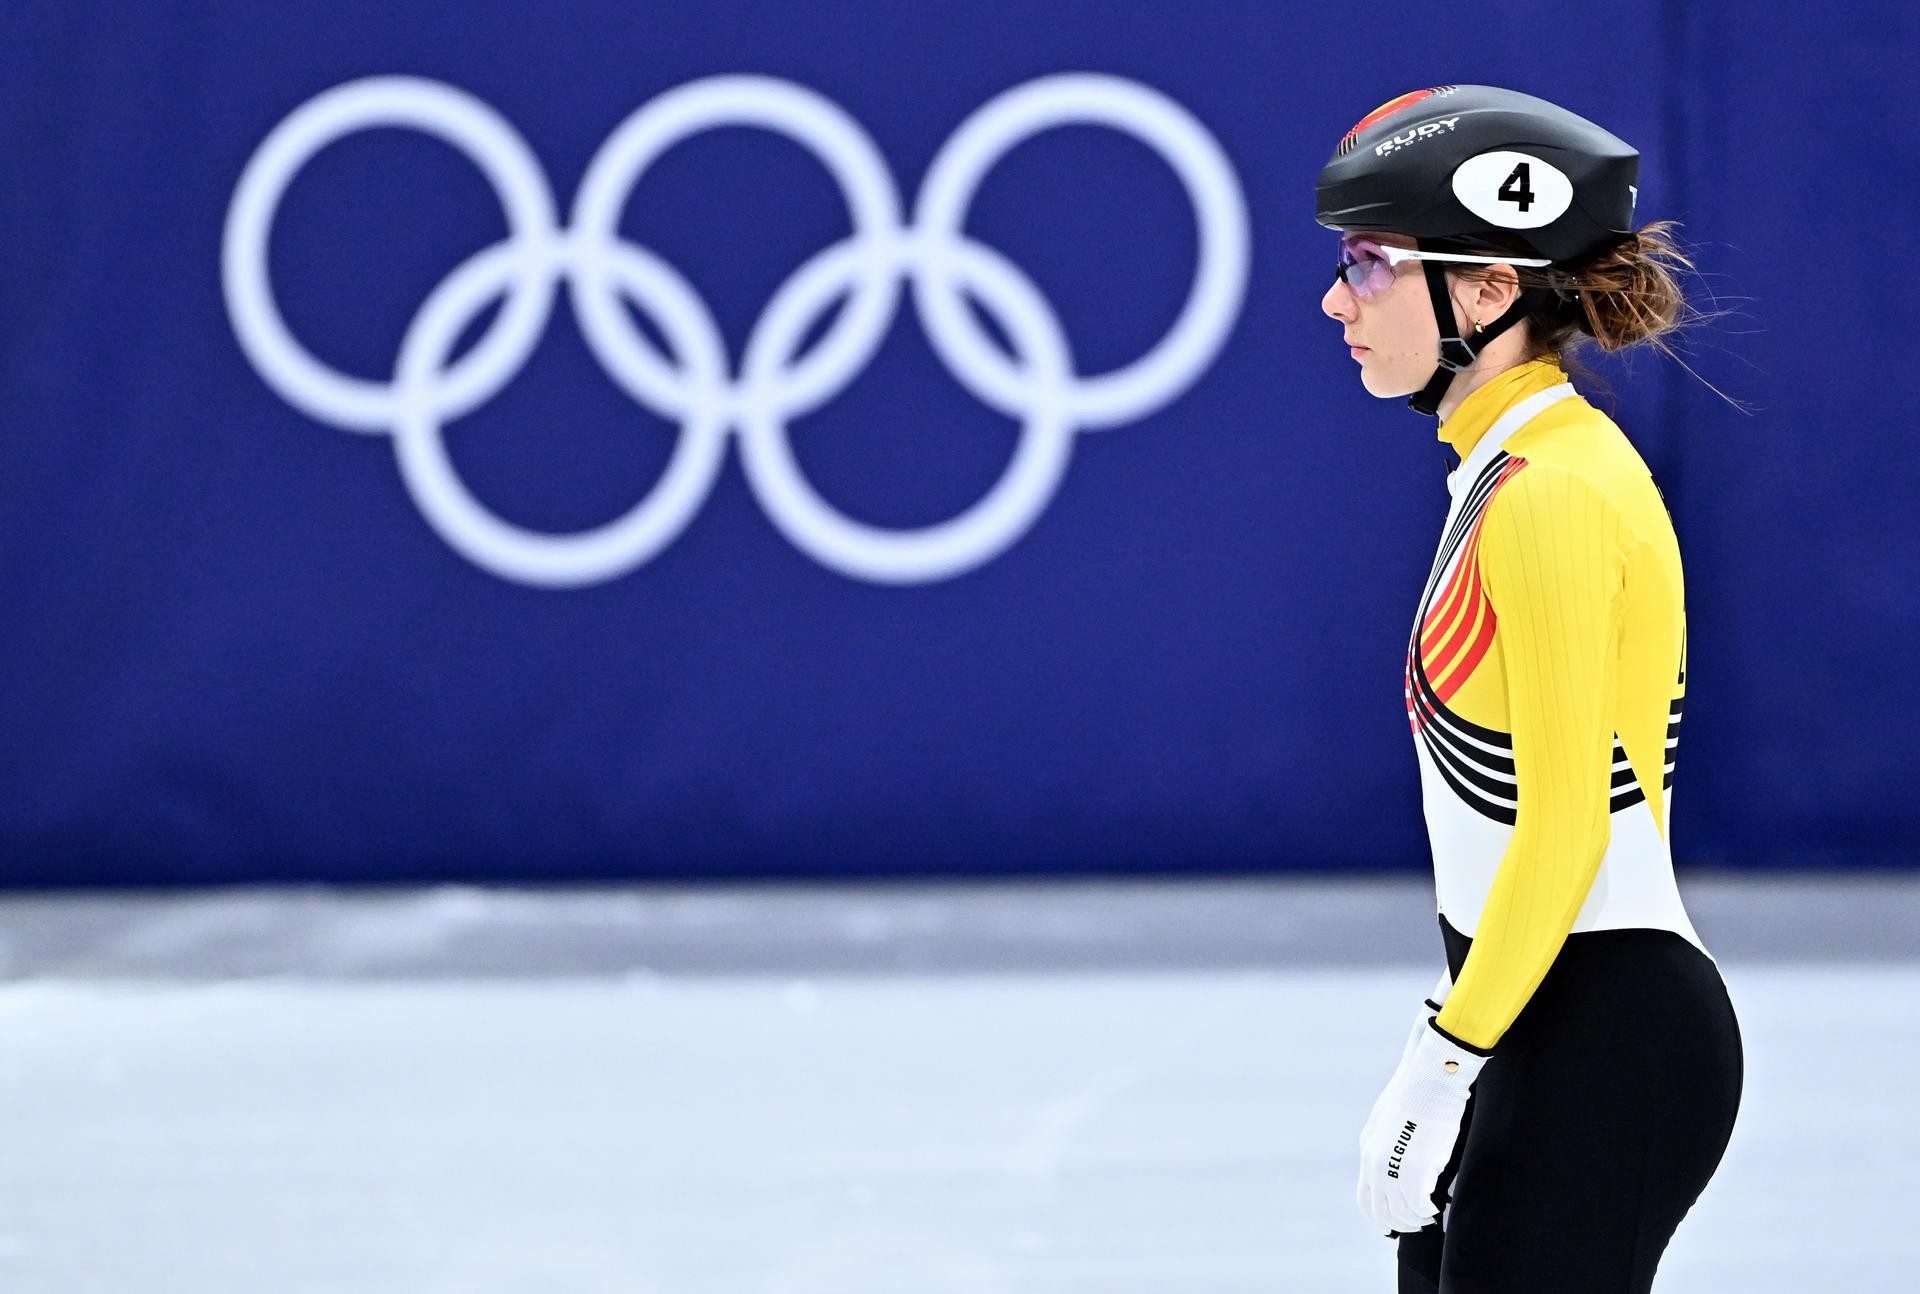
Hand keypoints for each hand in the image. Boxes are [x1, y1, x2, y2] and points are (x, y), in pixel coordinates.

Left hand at [1356, 1013, 1486, 1235]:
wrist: (1429, 1079)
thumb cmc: (1417, 1093)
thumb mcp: (1390, 1118)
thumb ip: (1389, 1143)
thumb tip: (1399, 1161)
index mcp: (1368, 1149)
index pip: (1365, 1197)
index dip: (1377, 1216)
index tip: (1390, 1227)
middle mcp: (1375, 1162)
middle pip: (1380, 1210)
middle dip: (1399, 1223)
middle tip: (1417, 1225)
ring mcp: (1393, 1167)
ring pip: (1401, 1212)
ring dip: (1416, 1219)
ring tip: (1429, 1216)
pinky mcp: (1415, 1169)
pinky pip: (1419, 1206)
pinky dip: (1428, 1211)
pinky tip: (1437, 1208)